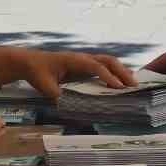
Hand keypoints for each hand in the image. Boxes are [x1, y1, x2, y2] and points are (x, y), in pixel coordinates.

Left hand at [0, 48, 135, 100]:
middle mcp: (83, 58)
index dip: (108, 77)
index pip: (96, 67)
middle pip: (108, 60)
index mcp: (74, 61)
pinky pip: (104, 65)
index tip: (119, 88)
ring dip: (122, 71)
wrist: (30, 62)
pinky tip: (122, 82)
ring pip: (108, 61)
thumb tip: (72, 107)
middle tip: (135, 86)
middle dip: (122, 72)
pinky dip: (116, 72)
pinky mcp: (85, 65)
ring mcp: (85, 60)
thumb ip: (58, 96)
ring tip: (133, 84)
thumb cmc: (38, 73)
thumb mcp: (45, 87)